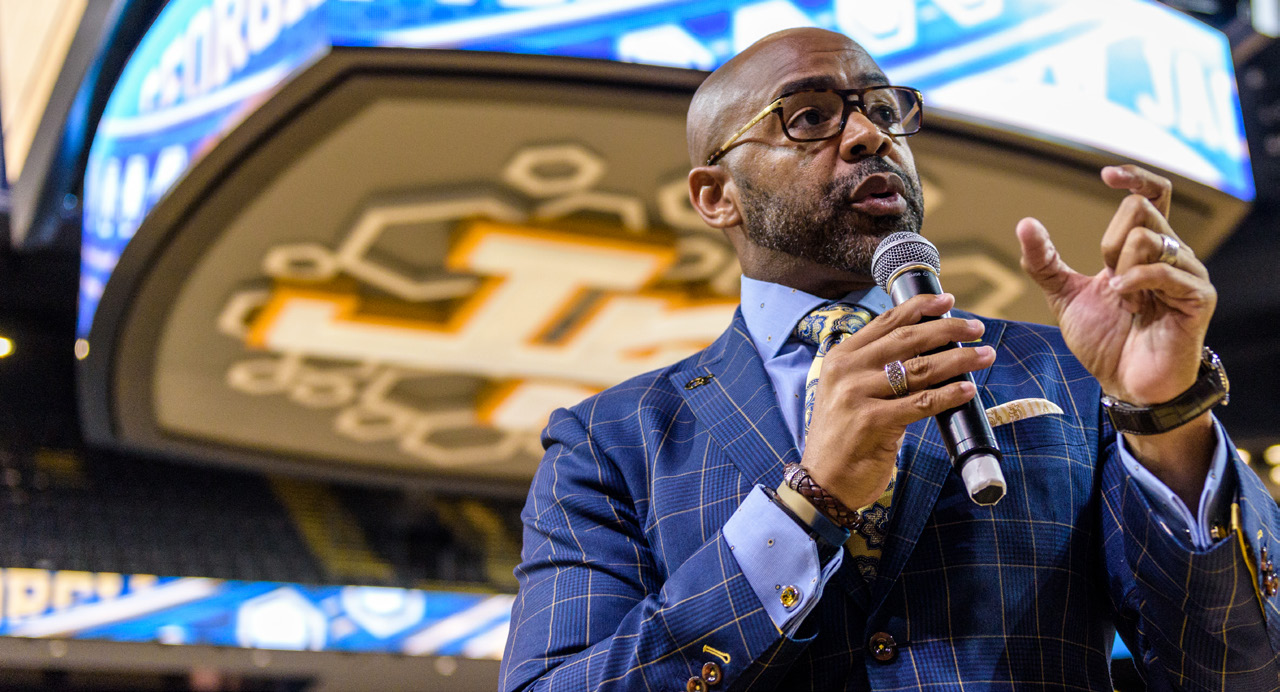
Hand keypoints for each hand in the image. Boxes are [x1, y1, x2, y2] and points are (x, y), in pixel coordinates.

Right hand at [802, 293, 994, 509]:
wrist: (823, 481)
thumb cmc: (843, 438)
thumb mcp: (847, 393)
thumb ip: (874, 369)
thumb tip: (925, 350)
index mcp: (841, 358)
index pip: (886, 322)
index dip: (920, 307)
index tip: (948, 300)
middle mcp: (847, 371)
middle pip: (907, 339)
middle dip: (948, 329)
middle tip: (976, 328)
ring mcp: (857, 395)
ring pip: (920, 369)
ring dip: (959, 360)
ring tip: (984, 355)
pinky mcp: (873, 422)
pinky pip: (921, 403)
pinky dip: (949, 395)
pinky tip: (968, 390)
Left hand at [1016, 165, 1216, 503]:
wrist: (1125, 384)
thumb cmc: (1104, 340)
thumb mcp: (1064, 295)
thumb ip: (1044, 261)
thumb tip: (1025, 222)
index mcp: (1145, 248)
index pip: (1153, 193)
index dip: (1135, 175)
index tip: (1105, 175)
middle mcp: (1172, 253)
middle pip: (1142, 209)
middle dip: (1110, 242)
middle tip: (1109, 281)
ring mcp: (1189, 273)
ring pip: (1149, 238)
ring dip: (1121, 270)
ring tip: (1125, 302)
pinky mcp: (1198, 298)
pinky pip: (1164, 270)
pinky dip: (1136, 285)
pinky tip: (1133, 307)